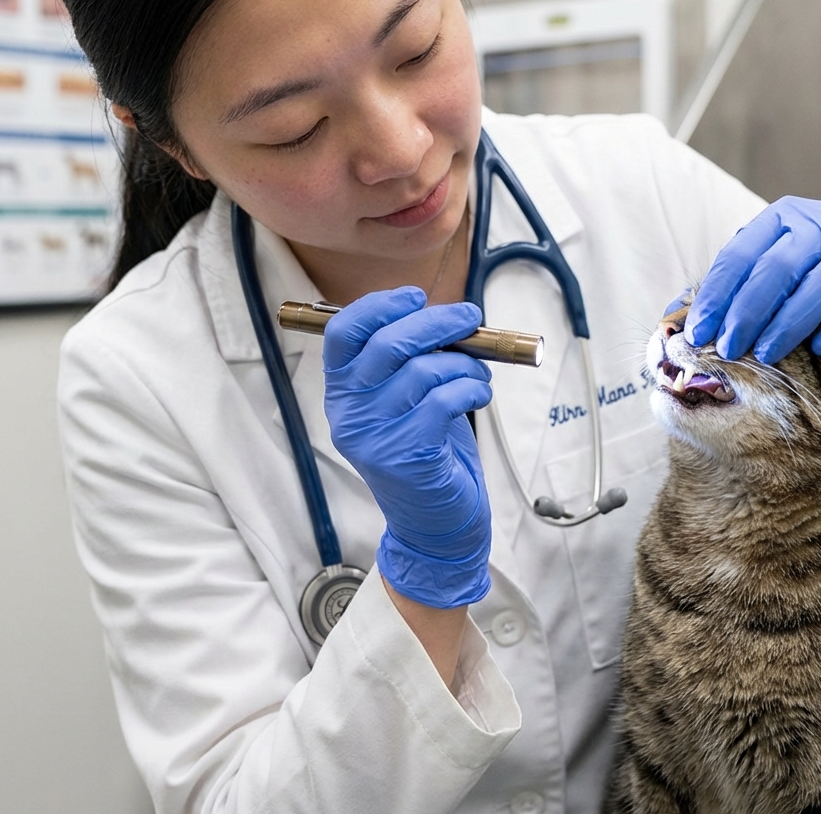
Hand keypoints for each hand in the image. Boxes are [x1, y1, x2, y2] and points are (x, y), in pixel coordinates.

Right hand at [323, 287, 492, 608]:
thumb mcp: (404, 400)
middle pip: (388, 342)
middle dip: (437, 321)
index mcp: (342, 393)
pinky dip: (471, 389)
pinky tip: (478, 396)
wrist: (433, 525)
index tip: (416, 296)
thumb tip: (445, 313)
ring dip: (464, 364)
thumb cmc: (424, 450)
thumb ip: (410, 359)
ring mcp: (375, 436)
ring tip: (477, 377)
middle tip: (470, 316)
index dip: (379, 305)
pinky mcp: (407, 454)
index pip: (343, 333)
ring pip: (425, 369)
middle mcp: (350, 413)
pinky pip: (446, 399)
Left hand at [683, 196, 820, 363]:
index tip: (697, 332)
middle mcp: (820, 228)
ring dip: (788, 324)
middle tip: (727, 348)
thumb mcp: (773, 256)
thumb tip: (673, 317)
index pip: (740, 255)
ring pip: (820, 286)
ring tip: (764, 355)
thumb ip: (732, 282)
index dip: (716, 295)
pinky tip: (819, 348)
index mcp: (781, 220)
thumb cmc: (816, 261)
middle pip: (777, 269)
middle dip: (747, 312)